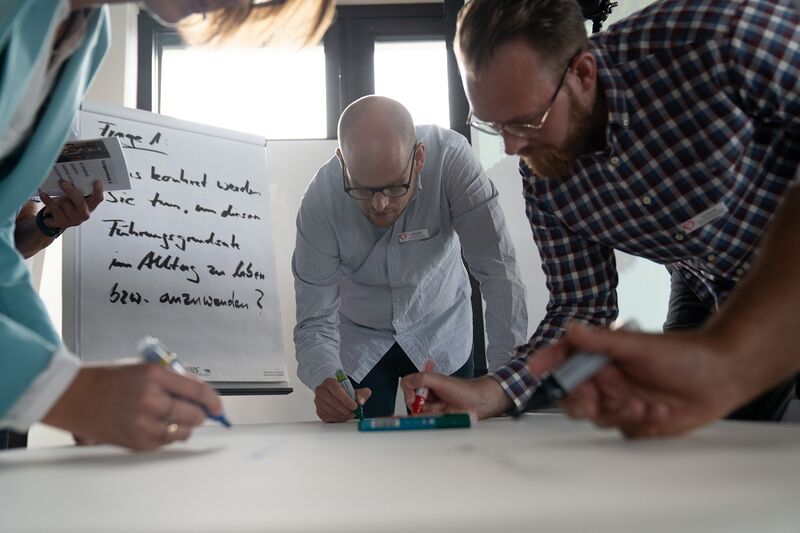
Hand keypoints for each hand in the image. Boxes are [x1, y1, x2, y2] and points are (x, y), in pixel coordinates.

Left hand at [39, 180, 103, 230]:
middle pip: (80, 202)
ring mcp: (74, 219)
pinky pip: (55, 208)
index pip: (98, 199)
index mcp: (91, 206)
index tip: (96, 182)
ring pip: (66, 204)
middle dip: (71, 192)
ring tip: (57, 196)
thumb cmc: (68, 205)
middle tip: (63, 182)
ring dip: (60, 199)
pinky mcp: (63, 222)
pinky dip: (48, 200)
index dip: (98, 191)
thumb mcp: (75, 197)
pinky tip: (43, 194)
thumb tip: (72, 177)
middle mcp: (84, 214)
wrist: (57, 219)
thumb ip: (78, 190)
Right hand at [43, 363, 222, 451]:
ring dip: (184, 426)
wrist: (75, 396)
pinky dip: (167, 436)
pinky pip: (166, 442)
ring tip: (170, 418)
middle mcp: (150, 399)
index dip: (213, 400)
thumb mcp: (144, 367)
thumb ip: (174, 378)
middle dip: (199, 414)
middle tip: (195, 412)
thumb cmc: (109, 380)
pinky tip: (155, 425)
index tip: (218, 407)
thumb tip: (202, 394)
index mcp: (154, 376)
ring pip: (183, 432)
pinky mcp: (137, 442)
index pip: (197, 390)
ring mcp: (143, 423)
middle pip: (195, 414)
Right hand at [314, 378, 370, 421]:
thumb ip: (361, 393)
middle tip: (353, 413)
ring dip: (343, 415)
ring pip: (332, 411)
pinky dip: (338, 419)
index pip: (337, 391)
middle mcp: (321, 391)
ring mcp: (318, 402)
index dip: (347, 400)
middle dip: (346, 410)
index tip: (355, 406)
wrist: (332, 392)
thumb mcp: (354, 389)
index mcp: (329, 382)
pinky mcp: (319, 411)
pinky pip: (329, 418)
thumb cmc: (342, 391)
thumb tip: (361, 401)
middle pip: (334, 403)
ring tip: (349, 414)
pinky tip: (343, 416)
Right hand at [400, 373, 510, 418]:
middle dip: (421, 404)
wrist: (478, 402)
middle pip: (411, 401)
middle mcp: (427, 393)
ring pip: (420, 412)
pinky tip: (443, 413)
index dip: (408, 392)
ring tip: (442, 407)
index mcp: (426, 381)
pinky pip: (428, 420)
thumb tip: (408, 383)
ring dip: (430, 411)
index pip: (407, 384)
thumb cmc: (464, 389)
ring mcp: (431, 405)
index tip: (414, 397)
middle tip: (433, 403)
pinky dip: (434, 418)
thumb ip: (422, 378)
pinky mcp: (436, 415)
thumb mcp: (440, 380)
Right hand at [558, 322, 748, 437]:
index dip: (549, 363)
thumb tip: (572, 328)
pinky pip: (624, 431)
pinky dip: (639, 424)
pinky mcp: (637, 422)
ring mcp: (621, 401)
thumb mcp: (639, 345)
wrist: (722, 376)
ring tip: (643, 404)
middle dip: (582, 400)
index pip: (566, 359)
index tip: (536, 368)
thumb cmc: (685, 354)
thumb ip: (602, 340)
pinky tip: (659, 412)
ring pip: (599, 417)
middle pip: (574, 396)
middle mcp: (607, 379)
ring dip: (618, 412)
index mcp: (602, 356)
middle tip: (595, 400)